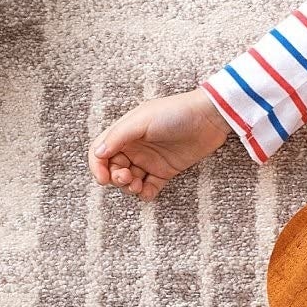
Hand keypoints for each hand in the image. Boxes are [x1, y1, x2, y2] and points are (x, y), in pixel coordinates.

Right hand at [87, 88, 231, 201]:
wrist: (209, 118)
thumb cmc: (175, 112)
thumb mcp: (142, 120)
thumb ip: (119, 136)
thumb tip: (98, 153)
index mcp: (125, 132)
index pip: (100, 151)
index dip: (97, 166)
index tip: (103, 179)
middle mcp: (134, 147)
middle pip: (113, 169)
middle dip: (116, 178)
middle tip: (128, 178)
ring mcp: (149, 160)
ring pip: (129, 181)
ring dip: (129, 187)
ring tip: (138, 185)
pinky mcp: (165, 171)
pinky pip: (149, 188)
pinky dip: (145, 193)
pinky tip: (148, 191)